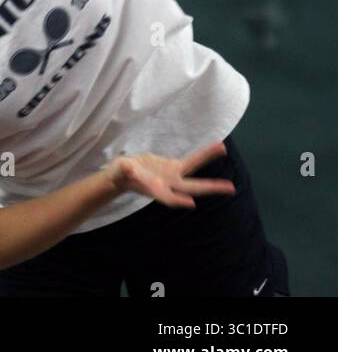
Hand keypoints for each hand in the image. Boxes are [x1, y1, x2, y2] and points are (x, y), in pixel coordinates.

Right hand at [104, 141, 235, 208]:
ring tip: (223, 148)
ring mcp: (173, 177)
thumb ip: (126, 171)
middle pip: (193, 188)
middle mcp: (169, 185)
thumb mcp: (121, 171)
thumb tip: (129, 168)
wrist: (126, 174)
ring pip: (195, 170)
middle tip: (231, 188)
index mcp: (155, 190)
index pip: (168, 198)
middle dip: (211, 188)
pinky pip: (191, 162)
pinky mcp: (174, 167)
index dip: (177, 201)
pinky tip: (215, 149)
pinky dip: (202, 156)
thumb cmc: (120, 174)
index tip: (191, 204)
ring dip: (208, 160)